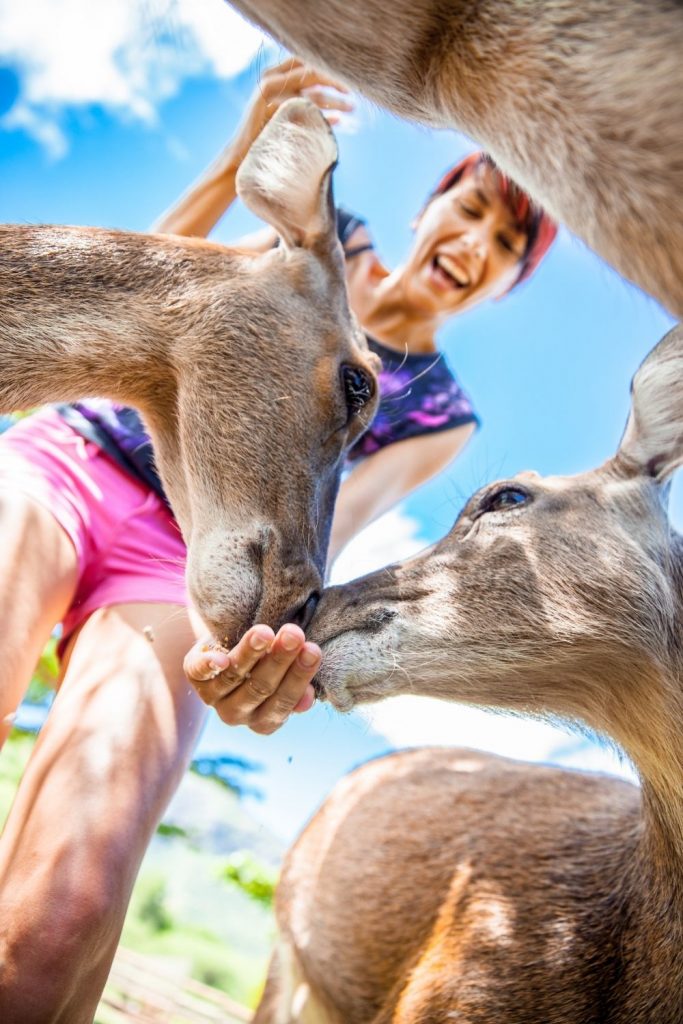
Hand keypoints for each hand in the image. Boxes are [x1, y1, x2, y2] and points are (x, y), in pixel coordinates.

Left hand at [183, 623, 319, 734]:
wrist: (231, 643)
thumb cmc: (268, 661)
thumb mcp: (285, 674)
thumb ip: (298, 685)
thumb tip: (308, 698)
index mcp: (264, 720)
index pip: (284, 701)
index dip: (299, 676)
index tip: (312, 649)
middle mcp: (237, 714)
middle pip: (260, 688)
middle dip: (279, 660)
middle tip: (294, 634)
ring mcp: (213, 697)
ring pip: (233, 676)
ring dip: (250, 653)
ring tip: (266, 632)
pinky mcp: (194, 675)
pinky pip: (198, 672)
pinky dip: (209, 666)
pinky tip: (220, 658)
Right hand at [228, 57, 353, 167]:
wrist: (241, 157)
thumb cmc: (268, 136)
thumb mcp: (288, 113)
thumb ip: (307, 103)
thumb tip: (340, 107)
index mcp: (273, 74)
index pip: (306, 61)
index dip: (330, 68)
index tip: (350, 80)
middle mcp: (270, 79)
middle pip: (311, 71)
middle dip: (336, 81)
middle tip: (354, 92)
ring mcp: (270, 94)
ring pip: (311, 92)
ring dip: (335, 100)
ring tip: (351, 109)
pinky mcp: (271, 112)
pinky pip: (304, 110)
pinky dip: (323, 116)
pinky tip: (339, 121)